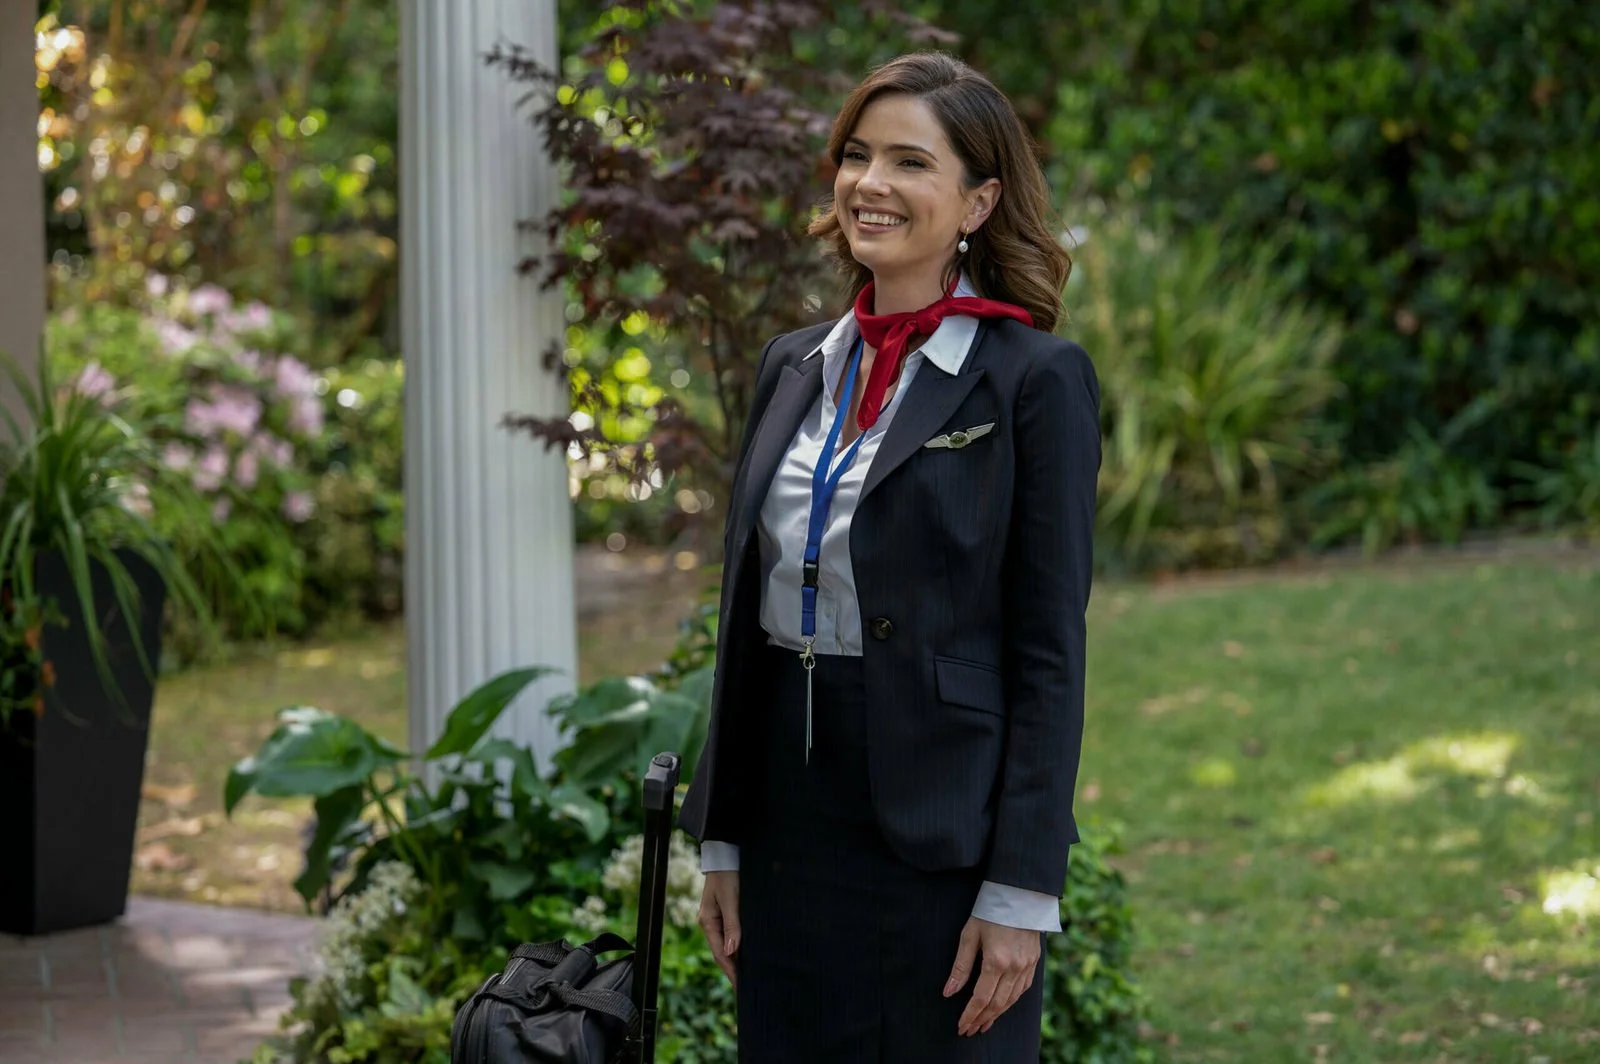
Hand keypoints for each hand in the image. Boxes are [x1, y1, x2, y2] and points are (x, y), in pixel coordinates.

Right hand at [697, 870, 740, 987]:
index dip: (731, 971)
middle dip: (734, 969)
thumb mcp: (730, 899)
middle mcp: (711, 924)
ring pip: (729, 945)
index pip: (720, 953)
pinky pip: (733, 935)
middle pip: (723, 952)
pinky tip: (749, 954)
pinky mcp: (728, 914)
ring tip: (751, 976)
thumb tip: (731, 950)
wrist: (726, 855)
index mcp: (708, 922)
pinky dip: (741, 946)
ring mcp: (719, 919)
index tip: (741, 986)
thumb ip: (732, 924)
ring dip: (738, 959)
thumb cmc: (727, 875)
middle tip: (748, 987)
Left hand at [942, 916, 1039, 1036]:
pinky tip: (1002, 1006)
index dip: (970, 1015)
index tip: (961, 1026)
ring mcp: (1027, 966)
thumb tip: (948, 992)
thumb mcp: (969, 935)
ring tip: (983, 1024)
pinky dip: (1011, 1002)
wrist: (1019, 895)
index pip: (981, 998)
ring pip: (1011, 1000)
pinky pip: (1023, 990)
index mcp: (996, 961)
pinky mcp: (1034, 962)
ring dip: (996, 1015)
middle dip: (981, 1019)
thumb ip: (960, 966)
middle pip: (997, 1004)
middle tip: (969, 1030)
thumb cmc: (989, 912)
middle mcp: (1015, 967)